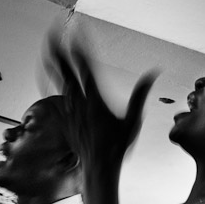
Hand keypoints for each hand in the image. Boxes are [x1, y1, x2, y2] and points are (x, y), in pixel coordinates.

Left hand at [45, 29, 156, 169]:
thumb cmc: (117, 147)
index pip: (85, 70)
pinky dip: (55, 82)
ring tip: (51, 48)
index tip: (77, 35)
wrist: (99, 168)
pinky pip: (59, 96)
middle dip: (60, 53)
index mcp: (95, 101)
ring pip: (61, 83)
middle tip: (53, 35)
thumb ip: (139, 96)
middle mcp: (79, 105)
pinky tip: (52, 75)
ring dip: (56, 65)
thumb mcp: (133, 121)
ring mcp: (71, 112)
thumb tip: (153, 73)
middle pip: (66, 73)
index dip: (80, 50)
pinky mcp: (66, 119)